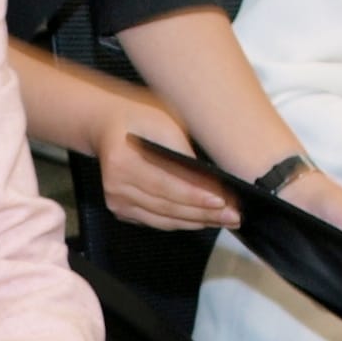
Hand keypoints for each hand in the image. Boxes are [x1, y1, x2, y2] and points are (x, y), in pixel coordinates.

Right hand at [93, 105, 238, 229]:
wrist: (108, 125)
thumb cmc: (141, 119)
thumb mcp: (165, 123)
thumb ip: (184, 153)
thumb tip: (213, 182)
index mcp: (122, 161)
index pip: (166, 184)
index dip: (195, 196)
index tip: (223, 201)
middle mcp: (116, 186)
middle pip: (167, 206)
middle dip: (204, 213)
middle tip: (233, 215)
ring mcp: (117, 201)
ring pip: (165, 219)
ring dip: (197, 221)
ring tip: (226, 219)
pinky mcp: (122, 210)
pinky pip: (158, 221)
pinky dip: (183, 222)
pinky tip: (203, 219)